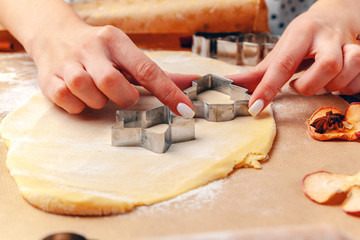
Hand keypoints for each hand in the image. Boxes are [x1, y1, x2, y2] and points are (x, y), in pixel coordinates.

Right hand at [30, 24, 195, 116]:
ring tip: (96, 92)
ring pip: (86, 91)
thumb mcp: (127, 54)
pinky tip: (79, 96)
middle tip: (121, 95)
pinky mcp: (48, 78)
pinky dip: (77, 105)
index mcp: (116, 41)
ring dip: (96, 100)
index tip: (185, 109)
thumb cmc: (101, 51)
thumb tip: (193, 80)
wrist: (54, 35)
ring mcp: (68, 62)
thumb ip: (158, 73)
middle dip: (121, 97)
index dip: (167, 91)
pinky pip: (67, 100)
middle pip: (111, 82)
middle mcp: (92, 49)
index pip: (147, 69)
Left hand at [226, 0, 359, 115]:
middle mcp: (327, 36)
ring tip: (320, 81)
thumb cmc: (302, 40)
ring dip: (331, 86)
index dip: (268, 88)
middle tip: (299, 84)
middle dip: (310, 85)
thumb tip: (227, 83)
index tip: (255, 107)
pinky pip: (359, 82)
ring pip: (346, 73)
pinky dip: (347, 88)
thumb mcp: (279, 51)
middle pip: (327, 66)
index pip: (283, 63)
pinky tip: (336, 82)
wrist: (335, 18)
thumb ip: (256, 73)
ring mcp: (350, 44)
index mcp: (301, 33)